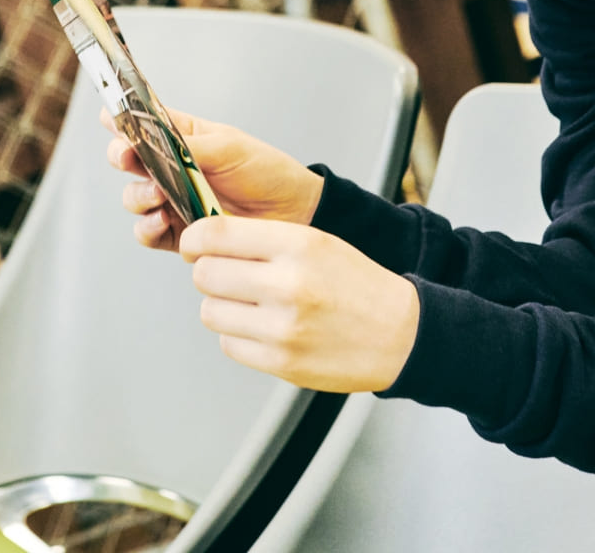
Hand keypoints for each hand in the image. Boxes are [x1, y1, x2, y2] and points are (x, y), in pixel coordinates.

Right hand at [105, 108, 324, 251]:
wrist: (294, 212)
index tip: (110, 117)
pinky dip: (148, 226)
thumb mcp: (230, 147)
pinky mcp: (181, 233)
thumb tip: (154, 141)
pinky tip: (163, 219)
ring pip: (135, 198)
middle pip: (129, 160)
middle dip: (120, 155)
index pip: (144, 125)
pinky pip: (149, 232)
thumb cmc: (267, 171)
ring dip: (137, 195)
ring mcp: (174, 201)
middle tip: (126, 156)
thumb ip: (188, 146)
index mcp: (185, 139)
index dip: (122, 120)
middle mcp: (173, 169)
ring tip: (157, 193)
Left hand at [181, 216, 419, 392]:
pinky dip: (239, 336)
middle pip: (205, 274)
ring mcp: (283, 327)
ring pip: (211, 311)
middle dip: (209, 273)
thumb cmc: (357, 284)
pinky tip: (266, 327)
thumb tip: (207, 239)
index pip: (217, 233)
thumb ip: (265, 239)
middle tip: (227, 273)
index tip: (196, 242)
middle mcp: (289, 284)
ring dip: (223, 305)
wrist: (399, 333)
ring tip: (253, 303)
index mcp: (300, 244)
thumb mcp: (318, 242)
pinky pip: (229, 344)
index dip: (195, 237)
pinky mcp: (280, 362)